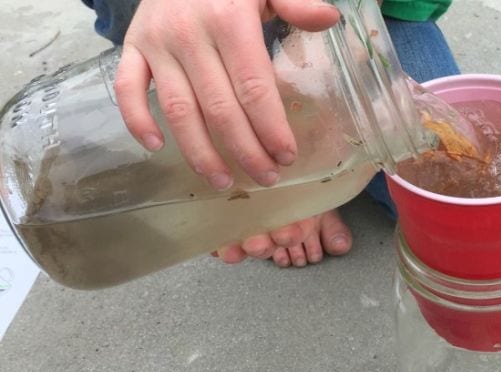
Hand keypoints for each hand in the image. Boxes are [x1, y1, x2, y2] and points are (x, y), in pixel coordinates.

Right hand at [114, 0, 339, 188]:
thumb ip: (295, 2)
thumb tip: (329, 20)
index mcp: (229, 20)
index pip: (254, 88)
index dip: (271, 128)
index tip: (287, 156)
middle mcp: (189, 35)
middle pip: (220, 109)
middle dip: (246, 151)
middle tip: (265, 178)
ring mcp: (156, 44)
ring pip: (179, 111)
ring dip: (200, 153)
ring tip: (222, 182)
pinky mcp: (132, 47)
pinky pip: (127, 90)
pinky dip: (137, 120)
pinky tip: (156, 148)